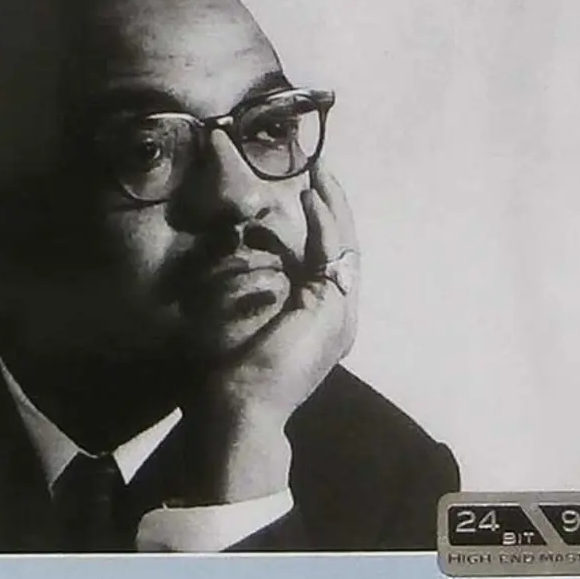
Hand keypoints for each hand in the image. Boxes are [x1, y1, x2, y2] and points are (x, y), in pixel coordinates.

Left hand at [180, 164, 359, 503]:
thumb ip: (256, 292)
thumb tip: (236, 255)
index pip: (329, 260)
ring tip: (320, 174)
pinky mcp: (332, 308)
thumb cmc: (235, 372)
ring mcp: (341, 312)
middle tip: (321, 171)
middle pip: (344, 247)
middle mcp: (340, 315)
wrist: (244, 407)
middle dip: (334, 207)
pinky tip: (313, 199)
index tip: (308, 192)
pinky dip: (324, 224)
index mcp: (323, 320)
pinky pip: (332, 255)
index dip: (323, 224)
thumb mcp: (248, 320)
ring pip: (344, 245)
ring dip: (332, 206)